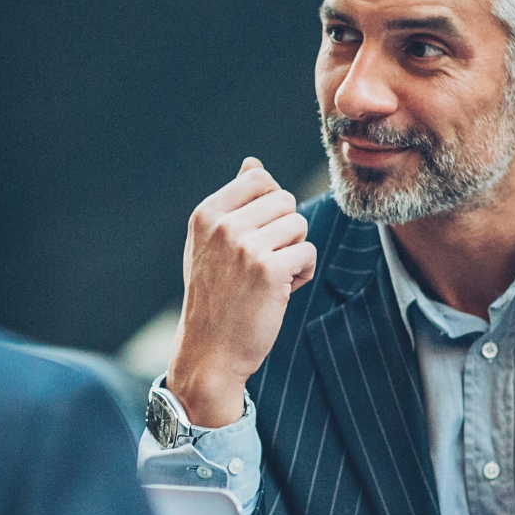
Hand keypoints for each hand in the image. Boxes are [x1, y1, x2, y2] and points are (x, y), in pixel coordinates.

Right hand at [165, 159, 317, 426]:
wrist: (210, 352)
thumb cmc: (215, 296)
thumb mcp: (211, 244)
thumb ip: (233, 202)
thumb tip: (253, 163)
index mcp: (206, 213)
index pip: (260, 178)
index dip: (271, 205)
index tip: (259, 235)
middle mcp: (223, 225)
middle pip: (285, 201)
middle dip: (286, 230)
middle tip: (266, 261)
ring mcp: (245, 247)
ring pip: (299, 225)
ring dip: (295, 252)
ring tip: (272, 277)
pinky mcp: (269, 271)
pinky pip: (308, 252)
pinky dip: (303, 273)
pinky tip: (282, 291)